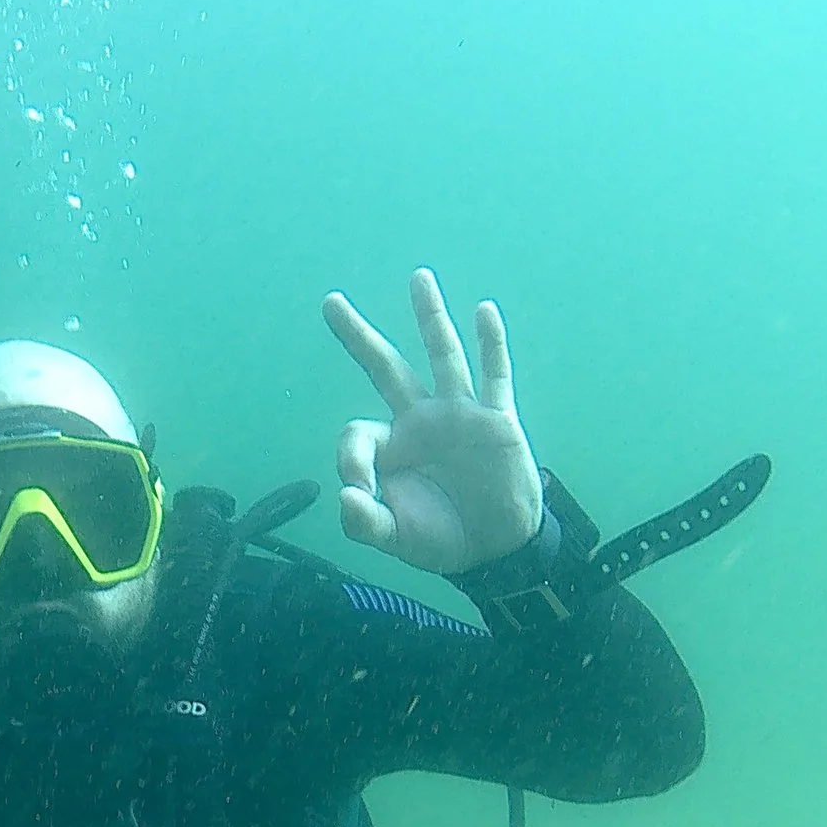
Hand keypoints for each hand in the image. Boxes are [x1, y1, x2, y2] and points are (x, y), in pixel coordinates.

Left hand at [322, 267, 544, 574]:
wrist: (496, 548)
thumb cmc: (441, 538)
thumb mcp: (394, 537)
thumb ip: (364, 521)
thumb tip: (344, 495)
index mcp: (391, 445)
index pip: (357, 431)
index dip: (350, 459)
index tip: (357, 491)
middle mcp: (420, 420)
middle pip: (384, 368)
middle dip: (357, 337)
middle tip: (330, 302)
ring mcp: (459, 414)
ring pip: (441, 356)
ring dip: (429, 317)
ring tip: (417, 278)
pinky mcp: (496, 420)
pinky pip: (494, 375)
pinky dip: (491, 343)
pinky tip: (484, 311)